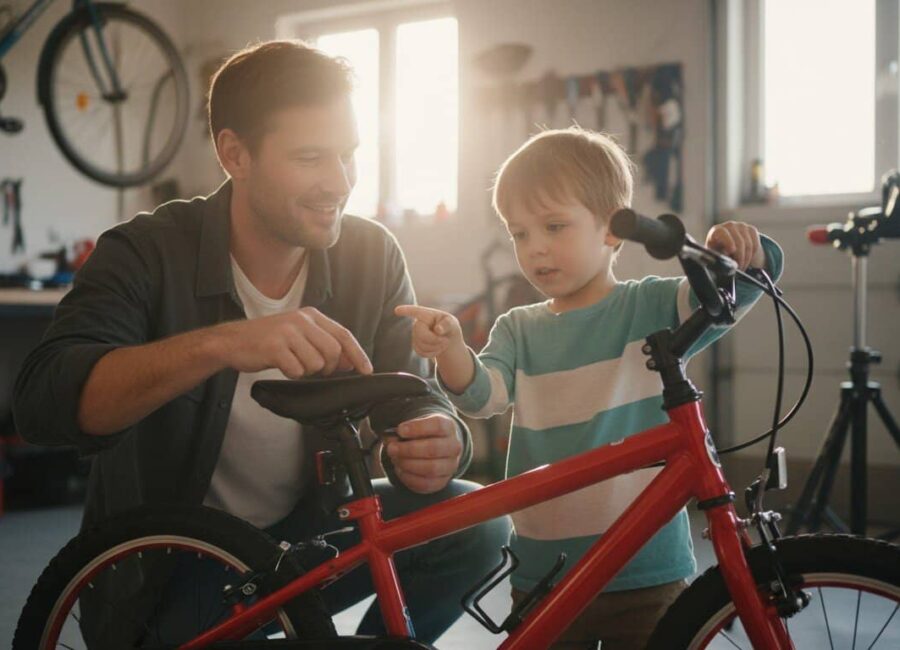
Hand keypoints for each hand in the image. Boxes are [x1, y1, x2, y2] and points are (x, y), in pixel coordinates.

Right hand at [213, 307, 372, 377]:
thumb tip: (349, 362)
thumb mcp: (299, 335)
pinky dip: (291, 374)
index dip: (358, 354)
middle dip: (329, 368)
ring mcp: (288, 333)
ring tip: (291, 362)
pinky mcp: (275, 347)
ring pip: (316, 364)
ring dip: (306, 370)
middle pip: (333, 352)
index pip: (344, 335)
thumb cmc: (267, 340)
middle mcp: (301, 320)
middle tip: (316, 370)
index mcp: (310, 315)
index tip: (367, 370)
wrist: (232, 341)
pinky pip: (297, 371)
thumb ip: (324, 344)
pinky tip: (280, 365)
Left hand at [384, 414, 462, 492]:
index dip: (417, 428)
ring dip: (407, 464)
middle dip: (408, 449)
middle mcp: (453, 446)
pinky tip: (400, 469)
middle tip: (392, 448)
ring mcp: (450, 466)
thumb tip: (390, 438)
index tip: (400, 430)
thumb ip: (403, 430)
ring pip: (430, 468)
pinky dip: (408, 478)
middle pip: (433, 449)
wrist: (438, 446)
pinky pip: (425, 484)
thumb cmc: (424, 433)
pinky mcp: (442, 481)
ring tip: (395, 459)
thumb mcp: (416, 425)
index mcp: (448, 427)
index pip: (437, 426)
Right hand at [394, 304, 463, 359]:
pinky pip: (421, 352)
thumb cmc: (449, 327)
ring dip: (435, 347)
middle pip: (421, 334)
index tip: (397, 310)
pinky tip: (437, 349)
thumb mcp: (452, 323)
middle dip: (434, 340)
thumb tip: (438, 329)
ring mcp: (415, 335)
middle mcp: (417, 323)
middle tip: (446, 340)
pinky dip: (432, 353)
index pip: (415, 311)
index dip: (406, 310)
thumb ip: (447, 324)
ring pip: (421, 345)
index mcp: (426, 315)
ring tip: (443, 343)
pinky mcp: (415, 345)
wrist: (446, 338)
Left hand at [706, 221, 765, 270]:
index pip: (722, 233)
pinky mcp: (751, 229)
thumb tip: (728, 265)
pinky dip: (753, 254)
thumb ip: (720, 258)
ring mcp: (741, 226)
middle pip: (739, 242)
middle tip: (739, 268)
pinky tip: (747, 259)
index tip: (732, 251)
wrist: (726, 246)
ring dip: (747, 259)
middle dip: (740, 258)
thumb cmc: (718, 252)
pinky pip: (756, 244)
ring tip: (742, 266)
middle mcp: (729, 226)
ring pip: (749, 245)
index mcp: (716, 231)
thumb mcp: (715, 255)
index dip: (728, 241)